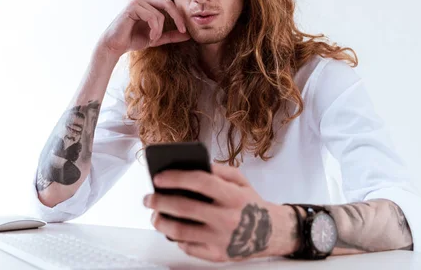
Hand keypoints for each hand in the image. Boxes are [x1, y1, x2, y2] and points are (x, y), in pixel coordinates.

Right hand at [98, 0, 190, 56]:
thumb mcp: (156, 37)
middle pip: (168, 3)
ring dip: (160, 30)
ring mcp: (137, 0)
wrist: (116, 45)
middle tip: (183, 30)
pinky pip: (154, 17)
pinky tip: (149, 37)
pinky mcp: (133, 6)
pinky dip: (155, 30)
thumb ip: (171, 34)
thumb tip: (188, 34)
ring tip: (153, 38)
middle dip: (178, 18)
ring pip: (161, 14)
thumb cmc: (133, 39)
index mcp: (146, 1)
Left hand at [143, 164, 298, 261]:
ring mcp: (221, 239)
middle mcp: (228, 218)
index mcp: (234, 196)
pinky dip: (176, 237)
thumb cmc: (250, 203)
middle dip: (160, 201)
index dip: (176, 177)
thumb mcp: (240, 181)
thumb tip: (191, 165)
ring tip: (155, 215)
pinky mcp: (217, 255)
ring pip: (180, 231)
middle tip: (149, 197)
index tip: (159, 177)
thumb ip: (218, 170)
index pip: (201, 182)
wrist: (271, 232)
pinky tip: (172, 229)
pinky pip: (187, 247)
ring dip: (161, 221)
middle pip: (185, 208)